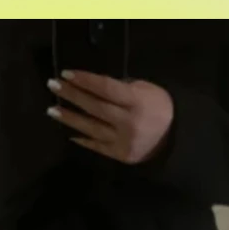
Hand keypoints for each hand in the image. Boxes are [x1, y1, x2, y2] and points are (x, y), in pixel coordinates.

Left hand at [46, 70, 173, 163]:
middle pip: (94, 106)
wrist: (176, 139)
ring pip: (91, 128)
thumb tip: (95, 86)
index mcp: (136, 101)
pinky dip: (83, 139)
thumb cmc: (160, 108)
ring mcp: (122, 140)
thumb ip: (122, 88)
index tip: (67, 74)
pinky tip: (69, 133)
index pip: (105, 88)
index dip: (85, 80)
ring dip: (70, 118)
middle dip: (72, 95)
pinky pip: (97, 146)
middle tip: (52, 86)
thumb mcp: (147, 90)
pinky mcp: (120, 155)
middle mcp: (128, 121)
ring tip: (52, 110)